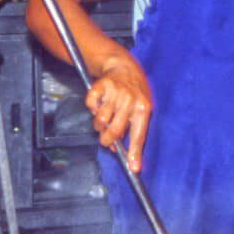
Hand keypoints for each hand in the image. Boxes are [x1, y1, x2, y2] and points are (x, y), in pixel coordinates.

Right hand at [86, 51, 151, 171]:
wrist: (123, 66)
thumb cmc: (133, 92)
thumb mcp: (140, 108)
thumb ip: (131, 129)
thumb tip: (117, 151)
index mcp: (143, 108)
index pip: (139, 135)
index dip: (135, 152)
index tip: (133, 168)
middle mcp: (130, 99)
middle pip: (115, 130)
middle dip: (107, 140)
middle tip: (105, 140)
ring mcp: (115, 92)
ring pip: (100, 120)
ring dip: (98, 125)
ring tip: (103, 120)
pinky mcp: (100, 85)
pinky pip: (90, 105)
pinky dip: (91, 108)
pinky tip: (98, 105)